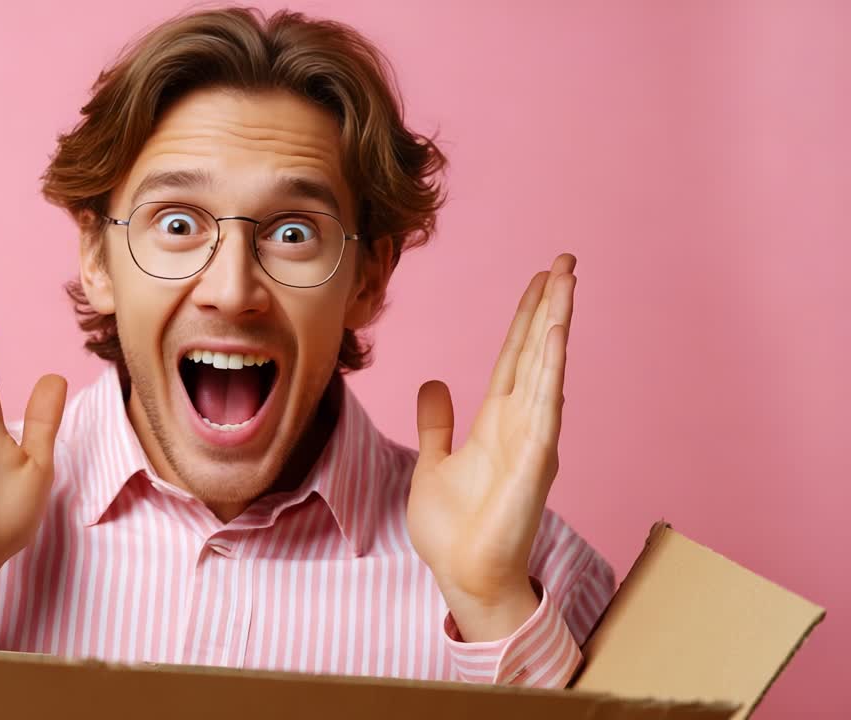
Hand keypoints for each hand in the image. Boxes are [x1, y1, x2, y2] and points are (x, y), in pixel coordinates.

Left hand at [407, 254, 576, 640]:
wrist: (464, 577)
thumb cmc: (454, 531)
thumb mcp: (433, 464)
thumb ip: (436, 425)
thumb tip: (434, 384)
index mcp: (496, 422)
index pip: (514, 356)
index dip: (527, 317)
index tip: (541, 278)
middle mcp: (520, 424)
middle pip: (537, 351)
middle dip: (550, 304)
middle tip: (566, 260)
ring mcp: (532, 440)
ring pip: (548, 368)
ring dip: (557, 322)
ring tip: (568, 279)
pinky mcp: (535, 461)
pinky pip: (546, 406)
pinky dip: (551, 369)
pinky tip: (556, 334)